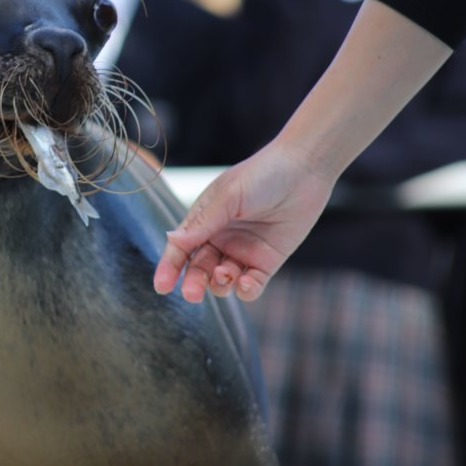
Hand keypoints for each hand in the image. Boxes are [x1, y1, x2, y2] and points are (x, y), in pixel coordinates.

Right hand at [154, 143, 333, 301]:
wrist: (304, 170)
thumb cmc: (261, 175)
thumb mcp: (228, 196)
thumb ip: (202, 222)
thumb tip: (172, 240)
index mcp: (205, 219)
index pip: (181, 248)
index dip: (169, 267)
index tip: (160, 287)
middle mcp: (220, 238)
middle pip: (199, 269)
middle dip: (193, 282)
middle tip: (192, 294)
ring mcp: (243, 251)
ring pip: (223, 281)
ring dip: (220, 284)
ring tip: (227, 275)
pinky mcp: (267, 262)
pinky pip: (251, 285)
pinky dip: (246, 290)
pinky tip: (247, 283)